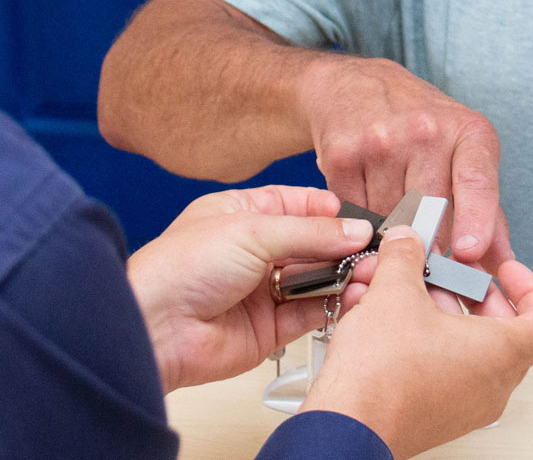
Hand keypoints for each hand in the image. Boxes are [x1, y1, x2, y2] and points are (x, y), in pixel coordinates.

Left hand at [126, 185, 377, 392]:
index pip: (297, 205)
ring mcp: (262, 289)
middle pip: (312, 243)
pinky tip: (354, 296)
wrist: (155, 327)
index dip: (329, 211)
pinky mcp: (269, 327)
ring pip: (316, 278)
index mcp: (241, 214)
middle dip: (344, 246)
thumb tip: (355, 230)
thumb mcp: (252, 231)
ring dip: (345, 275)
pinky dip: (334, 305)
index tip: (361, 217)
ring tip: (372, 274)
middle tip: (376, 249)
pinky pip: (311, 312)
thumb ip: (309, 233)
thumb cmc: (181, 267)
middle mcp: (253, 250)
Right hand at [299, 54, 510, 268]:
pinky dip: (363, 219)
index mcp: (467, 132)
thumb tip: (504, 266)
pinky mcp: (343, 156)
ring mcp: (380, 142)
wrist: (356, 84)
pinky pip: (357, 213)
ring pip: (391, 220)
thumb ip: (488, 212)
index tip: (469, 253)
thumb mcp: (464, 152)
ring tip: (393, 212)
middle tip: (425, 253)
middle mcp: (425, 131)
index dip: (476, 220)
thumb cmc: (421, 125)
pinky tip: (368, 200)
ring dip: (392, 231)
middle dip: (429, 243)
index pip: (476, 180)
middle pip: (430, 214)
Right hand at [303, 226, 532, 458]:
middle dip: (463, 290)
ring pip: (462, 345)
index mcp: (502, 353)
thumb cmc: (382, 374)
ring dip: (431, 310)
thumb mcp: (395, 290)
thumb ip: (406, 255)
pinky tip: (376, 316)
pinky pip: (439, 366)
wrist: (347, 425)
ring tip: (393, 288)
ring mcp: (465, 404)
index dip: (530, 288)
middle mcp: (491, 384)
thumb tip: (407, 241)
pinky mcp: (436, 414)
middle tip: (438, 271)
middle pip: (500, 328)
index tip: (503, 271)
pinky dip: (416, 337)